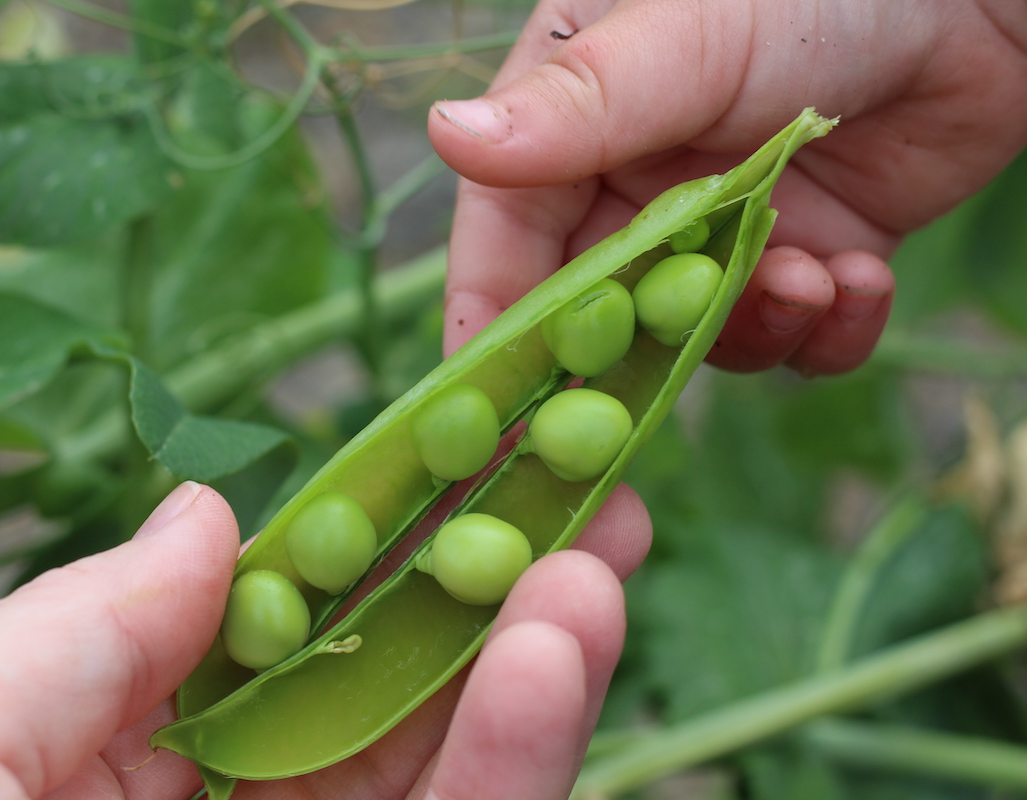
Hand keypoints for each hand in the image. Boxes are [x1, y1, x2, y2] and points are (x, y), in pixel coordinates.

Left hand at [0, 481, 651, 798]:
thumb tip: (211, 512)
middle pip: (383, 696)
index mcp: (111, 776)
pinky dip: (521, 757)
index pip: (269, 637)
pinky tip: (557, 650)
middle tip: (574, 480)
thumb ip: (81, 629)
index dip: (362, 537)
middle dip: (483, 582)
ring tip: (596, 549)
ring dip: (530, 656)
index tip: (450, 448)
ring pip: (447, 778)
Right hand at [429, 0, 1026, 373]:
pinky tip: (862, 278)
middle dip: (638, 348)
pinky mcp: (805, 255)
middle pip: (598, 309)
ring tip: (810, 276)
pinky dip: (827, 330)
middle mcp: (637, 182)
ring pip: (697, 338)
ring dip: (753, 326)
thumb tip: (445, 134)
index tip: (497, 402)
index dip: (497, 318)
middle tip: (668, 373)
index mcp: (576, 116)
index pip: (505, 233)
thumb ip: (578, 103)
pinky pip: (793, 338)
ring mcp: (721, 227)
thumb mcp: (689, 36)